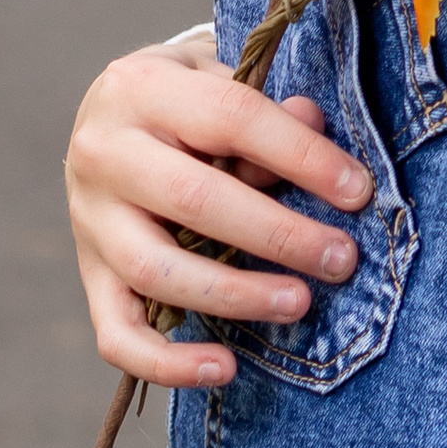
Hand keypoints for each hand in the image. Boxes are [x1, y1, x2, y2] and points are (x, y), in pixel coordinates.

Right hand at [66, 44, 370, 390]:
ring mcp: (88, 219)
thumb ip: (266, 106)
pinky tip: (225, 367)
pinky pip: (118, 335)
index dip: (301, 156)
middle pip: (192, 199)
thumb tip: (313, 123)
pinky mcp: (89, 275)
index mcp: (141, 87)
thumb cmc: (185, 101)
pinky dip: (169, 363)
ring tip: (298, 302)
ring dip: (236, 295)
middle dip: (278, 235)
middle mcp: (103, 152)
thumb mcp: (221, 80)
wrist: (109, 120)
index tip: (358, 192)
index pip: (231, 119)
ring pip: (155, 272)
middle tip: (340, 259)